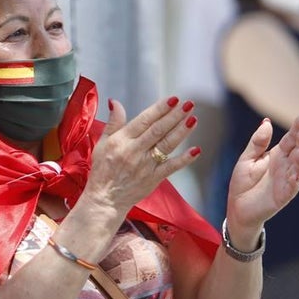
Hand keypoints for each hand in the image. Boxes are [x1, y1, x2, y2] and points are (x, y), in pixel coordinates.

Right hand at [81, 96, 199, 215]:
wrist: (105, 199)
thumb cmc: (103, 170)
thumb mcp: (102, 143)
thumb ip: (113, 122)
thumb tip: (115, 102)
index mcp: (122, 140)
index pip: (144, 121)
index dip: (159, 109)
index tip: (173, 99)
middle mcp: (135, 151)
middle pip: (158, 130)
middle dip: (174, 116)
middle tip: (188, 104)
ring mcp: (146, 166)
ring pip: (166, 145)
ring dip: (181, 131)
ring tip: (193, 119)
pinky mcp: (154, 179)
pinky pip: (171, 167)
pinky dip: (184, 159)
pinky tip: (196, 150)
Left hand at [224, 115, 298, 247]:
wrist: (237, 208)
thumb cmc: (243, 182)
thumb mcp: (247, 158)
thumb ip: (257, 142)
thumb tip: (266, 122)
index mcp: (278, 155)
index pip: (291, 139)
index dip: (297, 128)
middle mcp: (285, 166)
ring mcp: (286, 181)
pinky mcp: (283, 196)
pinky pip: (292, 188)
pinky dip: (295, 182)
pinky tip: (296, 175)